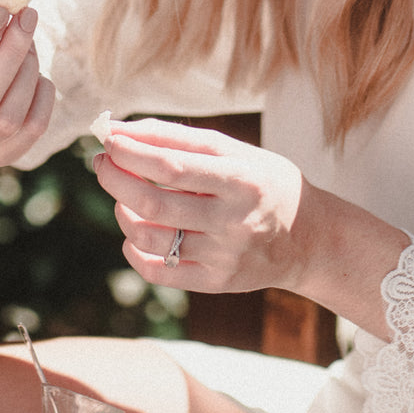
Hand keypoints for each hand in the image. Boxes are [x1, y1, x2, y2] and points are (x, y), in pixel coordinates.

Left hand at [93, 117, 309, 294]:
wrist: (310, 238)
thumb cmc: (264, 182)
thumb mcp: (234, 150)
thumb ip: (178, 138)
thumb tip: (120, 129)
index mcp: (241, 179)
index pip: (172, 167)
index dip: (131, 153)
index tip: (108, 139)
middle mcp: (233, 221)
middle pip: (155, 204)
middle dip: (116, 179)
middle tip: (103, 162)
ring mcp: (224, 256)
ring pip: (151, 238)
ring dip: (123, 211)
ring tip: (123, 195)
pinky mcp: (217, 283)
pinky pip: (158, 272)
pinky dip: (133, 250)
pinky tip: (134, 232)